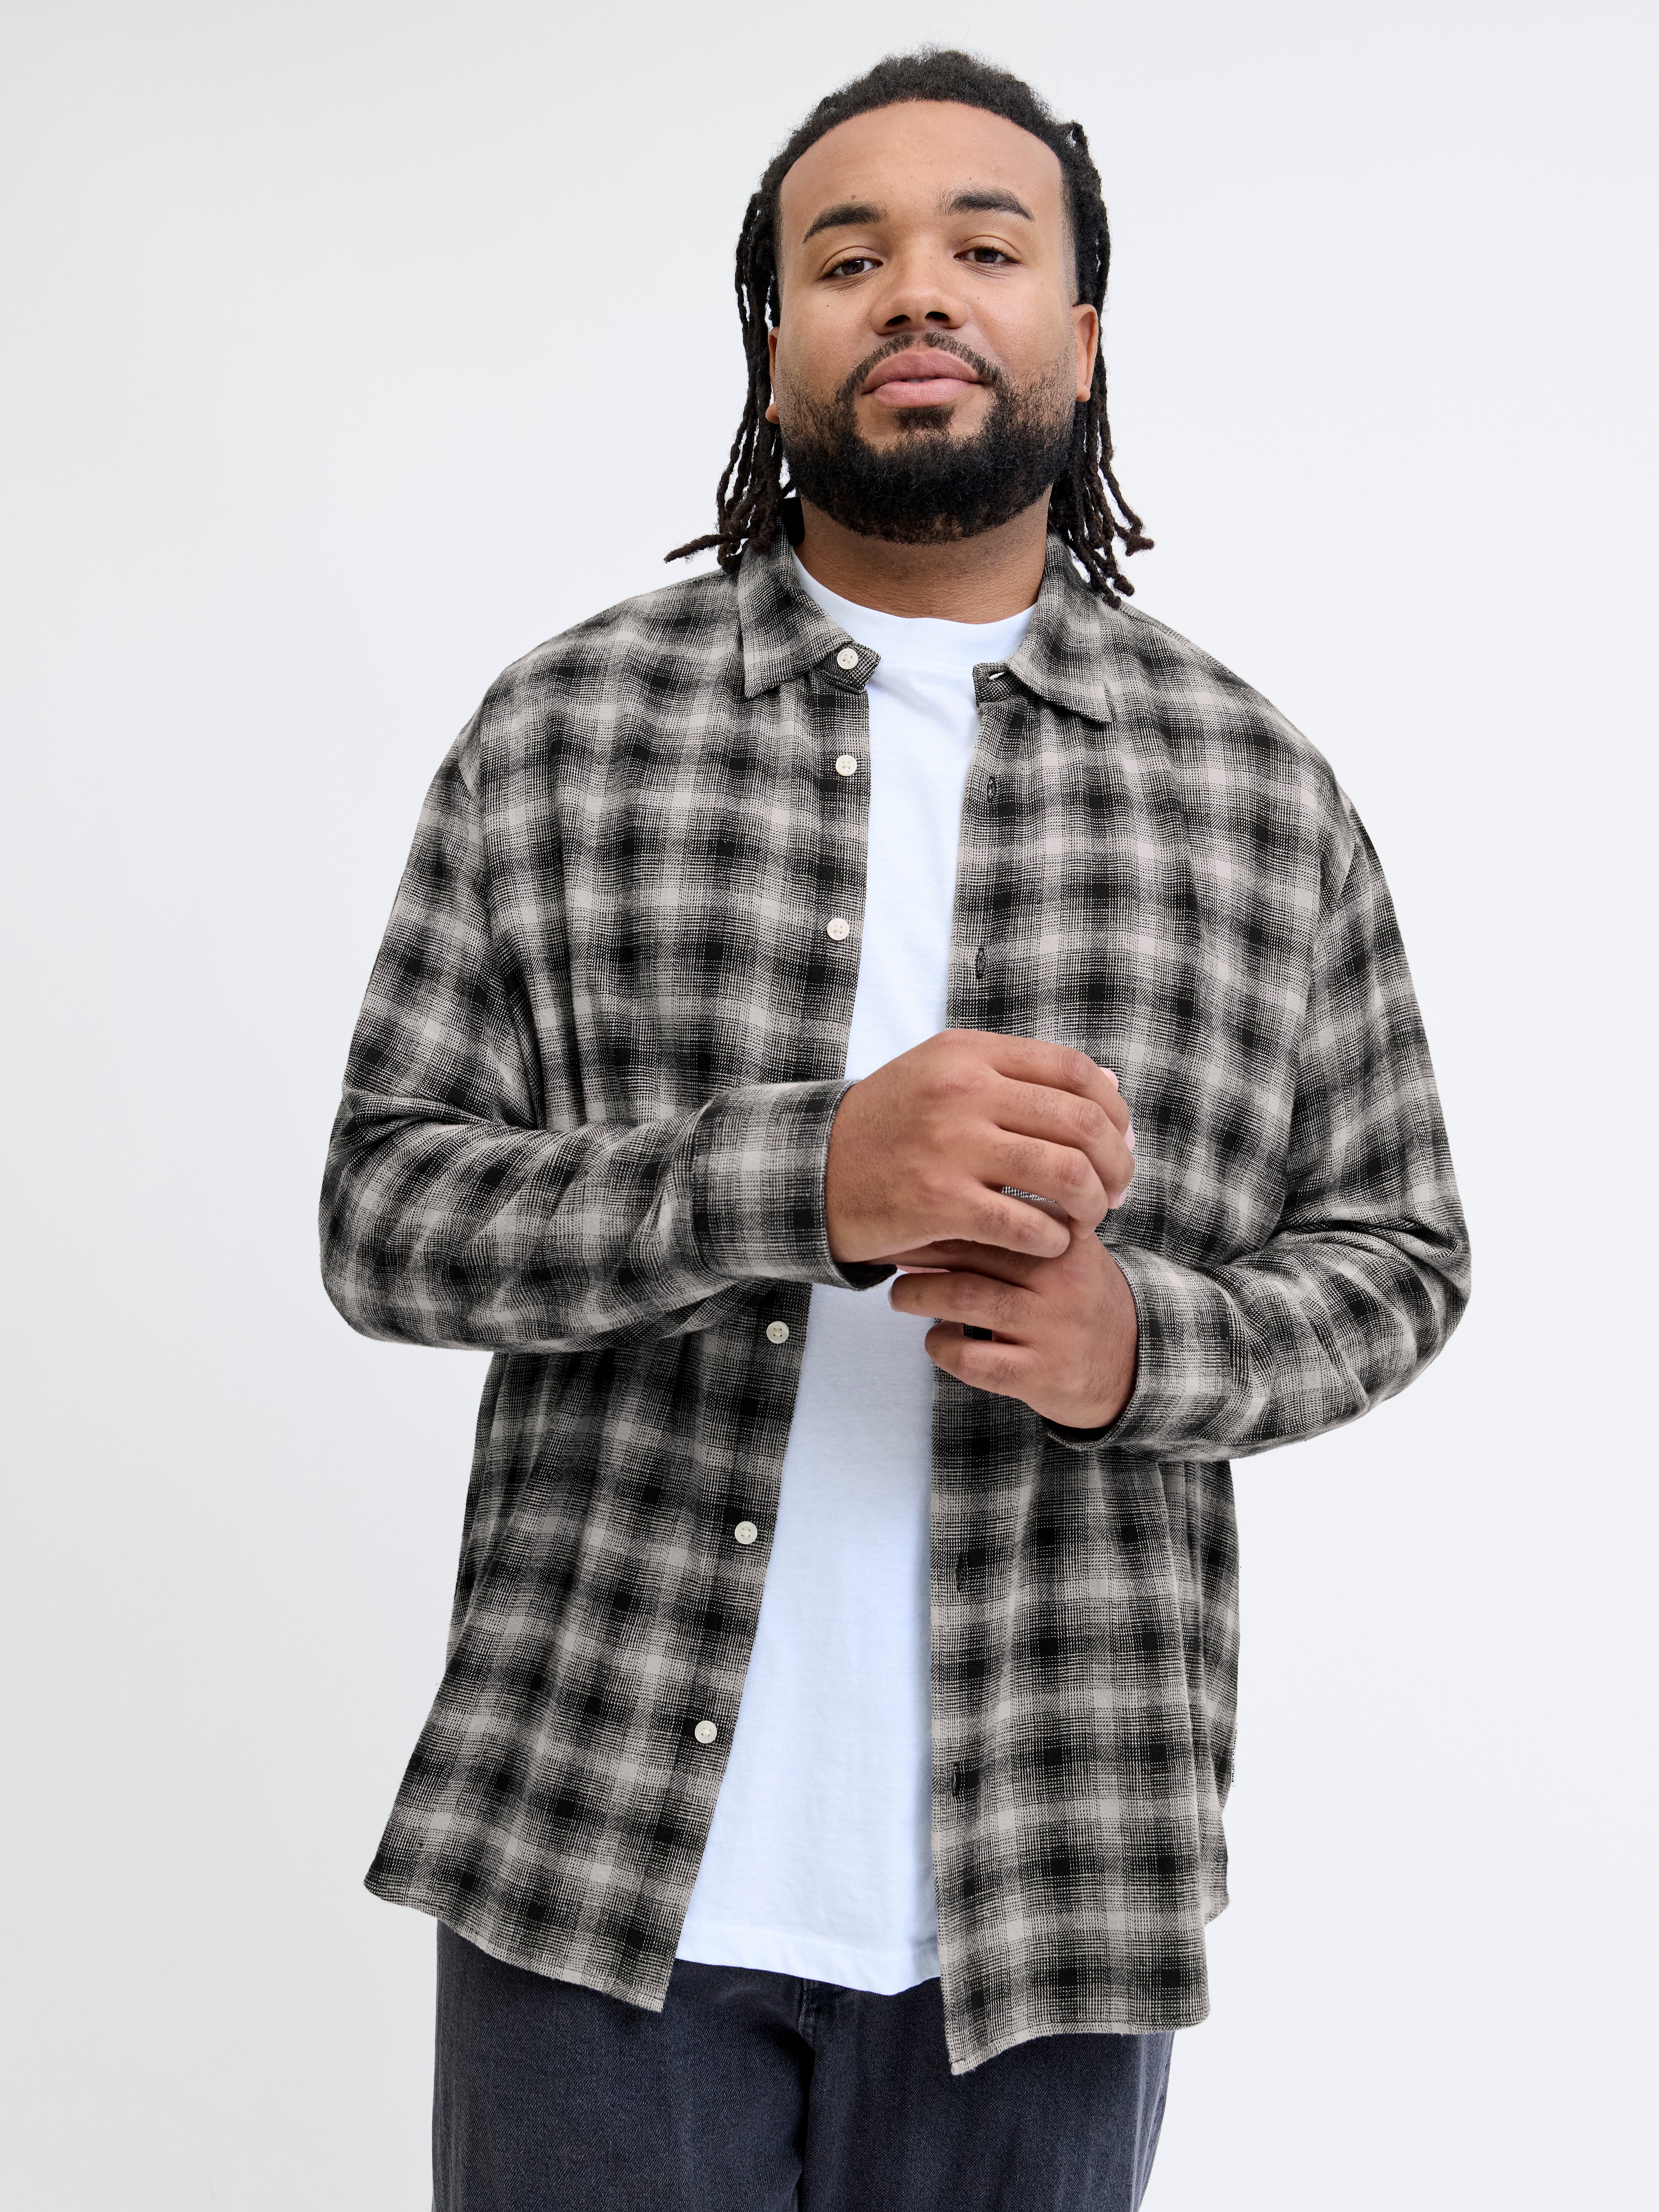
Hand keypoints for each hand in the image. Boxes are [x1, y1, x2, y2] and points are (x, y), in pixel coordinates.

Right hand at [825, 1030, 1133, 1264]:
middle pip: (1082, 1122)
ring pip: (1064, 1173)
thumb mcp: (946, 1076)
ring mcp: (949, 1145)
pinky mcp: (936, 1202)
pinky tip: (1049, 1243)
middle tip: (1115, 1191)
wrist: (811, 1169)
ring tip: (1087, 1220)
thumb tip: (1112, 1085)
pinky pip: (1025, 1225)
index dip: (1114, 1110)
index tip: (1117, 1142)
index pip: (1075, 1070)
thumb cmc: (891, 1127)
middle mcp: (962, 1090)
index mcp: (969, 1053)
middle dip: (1115, 1164)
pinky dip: (1052, 1239)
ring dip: (1092, 1204)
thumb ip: (1022, 1076)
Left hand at [884, 1207, 1138, 1429]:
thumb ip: (1017, 1221)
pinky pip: (971, 1359)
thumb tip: (939, 1198)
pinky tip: (936, 1341)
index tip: (906, 1212)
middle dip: (916, 1249)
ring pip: (963, 1298)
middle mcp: (1060, 1278)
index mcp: (1064, 1237)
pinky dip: (940, 1347)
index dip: (937, 1209)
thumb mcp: (1061, 1248)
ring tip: (900, 1296)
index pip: (991, 1208)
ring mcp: (1052, 1328)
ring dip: (916, 1295)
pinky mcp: (1041, 1375)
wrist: (1133, 1363)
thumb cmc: (1075, 1297)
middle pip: (970, 1247)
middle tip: (889, 1253)